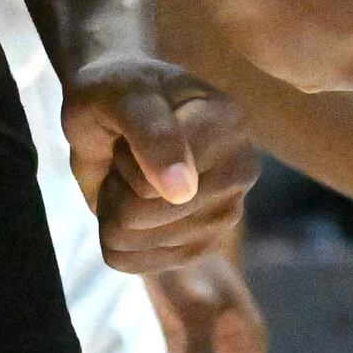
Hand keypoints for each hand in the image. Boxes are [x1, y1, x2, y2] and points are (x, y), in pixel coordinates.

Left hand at [63, 58, 257, 270]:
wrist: (117, 106)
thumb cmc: (119, 91)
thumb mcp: (122, 95)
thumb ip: (153, 134)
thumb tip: (184, 192)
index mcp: (229, 124)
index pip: (154, 182)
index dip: (125, 161)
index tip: (136, 128)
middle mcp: (239, 171)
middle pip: (141, 216)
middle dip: (115, 186)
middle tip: (128, 154)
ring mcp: (225, 214)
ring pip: (131, 241)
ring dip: (113, 209)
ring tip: (131, 175)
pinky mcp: (204, 246)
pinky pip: (132, 262)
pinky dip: (115, 235)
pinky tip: (132, 203)